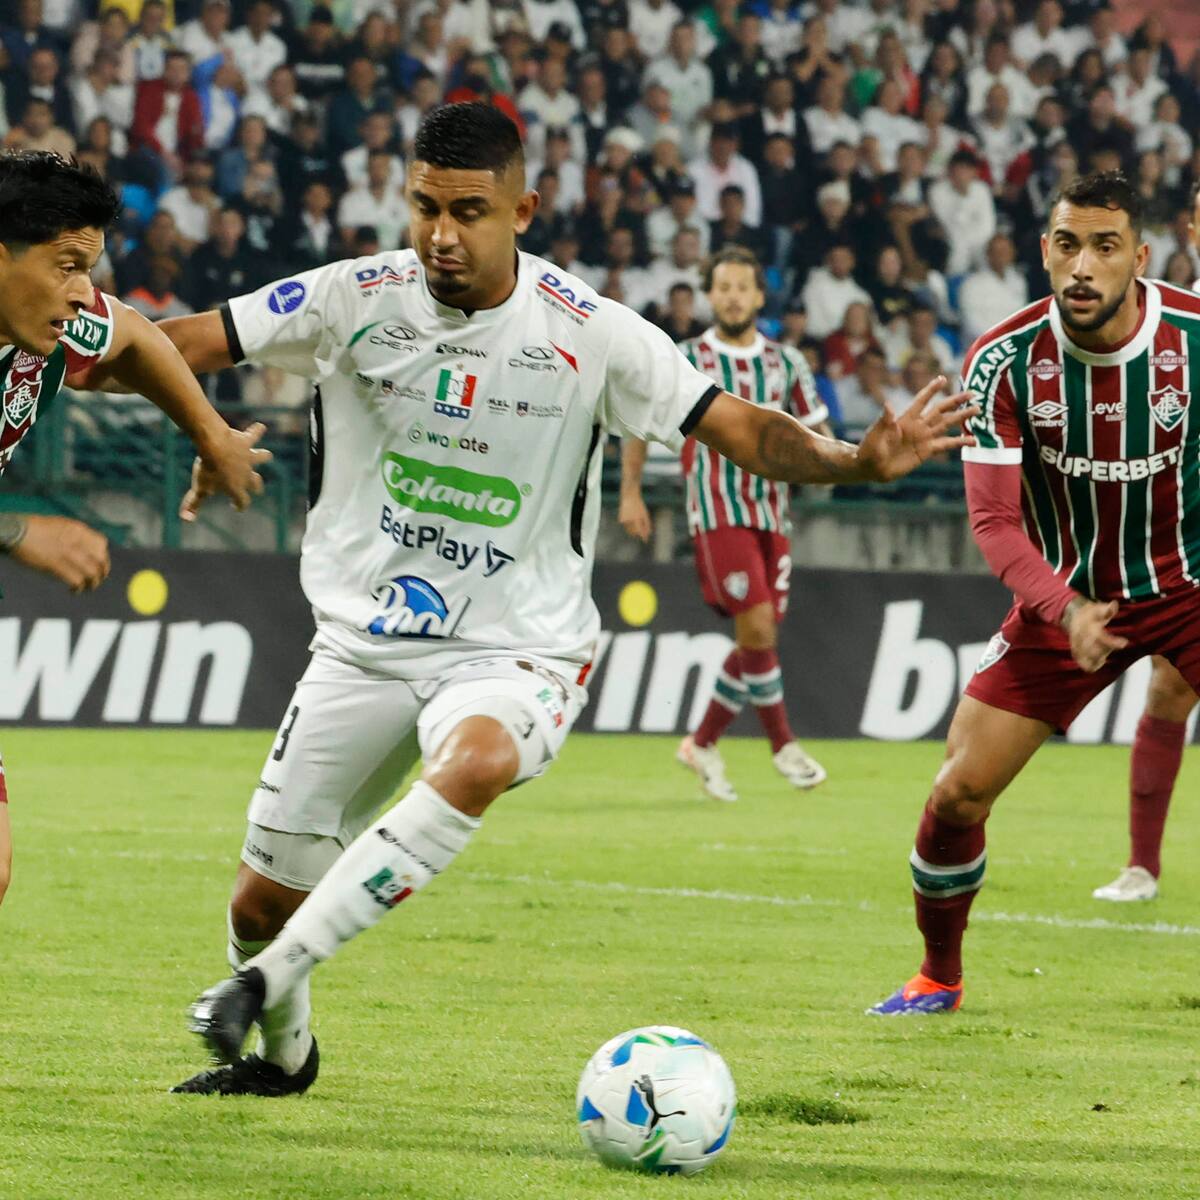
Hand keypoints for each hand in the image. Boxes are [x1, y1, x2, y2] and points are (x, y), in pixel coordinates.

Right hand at [10, 515, 109, 591]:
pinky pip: (76, 580)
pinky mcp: (56, 564)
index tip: (100, 564)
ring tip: (87, 588)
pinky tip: (74, 590)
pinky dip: (78, 588)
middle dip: (102, 573)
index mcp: (78, 529)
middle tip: (97, 580)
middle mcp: (77, 540)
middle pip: (100, 560)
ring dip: (92, 583)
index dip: (103, 556)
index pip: (102, 544)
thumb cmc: (32, 528)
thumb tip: (84, 548)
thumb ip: (74, 535)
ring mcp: (68, 553)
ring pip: (92, 572)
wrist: (14, 530)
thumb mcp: (59, 525)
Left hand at [181, 422, 272, 520]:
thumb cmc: (208, 469)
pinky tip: (259, 427)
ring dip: (264, 456)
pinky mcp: (246, 442)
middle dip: (257, 486)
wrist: (215, 447)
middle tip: (256, 488)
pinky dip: (257, 430)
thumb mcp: (200, 488)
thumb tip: (185, 519)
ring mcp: (248, 457)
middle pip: (256, 482)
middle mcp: (247, 473)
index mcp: (236, 487)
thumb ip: (194, 504)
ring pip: (262, 457)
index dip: (240, 505)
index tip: (236, 506)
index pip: (243, 501)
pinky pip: (254, 434)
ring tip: (266, 455)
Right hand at [618, 492, 651, 541]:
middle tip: (642, 532)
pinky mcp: (621, 520)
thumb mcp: (645, 514)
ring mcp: (624, 520)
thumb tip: (649, 534)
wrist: (629, 497)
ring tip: (636, 522)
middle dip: (638, 533)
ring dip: (634, 530)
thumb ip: (647, 524)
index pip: (640, 530)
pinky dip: (629, 526)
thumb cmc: (639, 506)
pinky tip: (631, 519)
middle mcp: (629, 520)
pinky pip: (626, 526)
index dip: (643, 536)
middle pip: (634, 532)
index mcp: (637, 518)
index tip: (645, 540)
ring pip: (630, 530)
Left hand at [857, 376, 978, 481]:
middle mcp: (918, 426)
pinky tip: (973, 441)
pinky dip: (959, 442)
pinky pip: (946, 445)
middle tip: (972, 393)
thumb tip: (888, 404)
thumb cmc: (870, 448)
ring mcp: (923, 438)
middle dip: (955, 401)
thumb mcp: (875, 433)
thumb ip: (884, 420)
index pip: (922, 400)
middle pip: (940, 410)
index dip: (931, 389)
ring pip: (947, 424)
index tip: (942, 378)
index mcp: (905, 419)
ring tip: (977, 411)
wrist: (871, 468)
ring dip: (961, 417)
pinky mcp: (927, 451)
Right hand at [1061, 597, 1127, 672]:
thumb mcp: (1098, 608)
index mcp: (1087, 628)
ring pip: (1087, 659)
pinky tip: (1100, 660)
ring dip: (1099, 658)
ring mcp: (1076, 647)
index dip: (1112, 642)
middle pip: (1093, 651)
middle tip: (1117, 645)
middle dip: (1106, 650)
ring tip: (1106, 654)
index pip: (1099, 637)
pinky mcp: (1076, 653)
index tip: (1125, 643)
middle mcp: (1080, 639)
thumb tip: (1113, 604)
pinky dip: (1093, 665)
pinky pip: (1084, 664)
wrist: (1072, 617)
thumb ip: (1107, 609)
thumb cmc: (1090, 614)